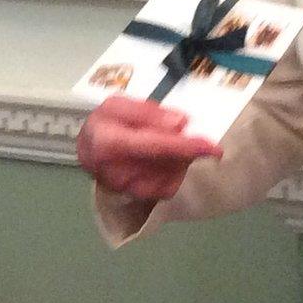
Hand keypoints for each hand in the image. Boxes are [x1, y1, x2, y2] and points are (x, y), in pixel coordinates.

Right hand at [76, 96, 223, 200]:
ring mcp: (128, 189)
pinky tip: (167, 159)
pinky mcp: (138, 198)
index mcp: (110, 143)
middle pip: (168, 162)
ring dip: (182, 159)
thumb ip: (149, 113)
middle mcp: (117, 172)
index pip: (155, 146)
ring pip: (172, 175)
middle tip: (193, 136)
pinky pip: (169, 186)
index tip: (214, 147)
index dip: (186, 147)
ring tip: (171, 143)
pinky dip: (176, 171)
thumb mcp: (119, 104)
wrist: (88, 150)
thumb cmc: (105, 123)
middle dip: (187, 149)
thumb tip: (182, 123)